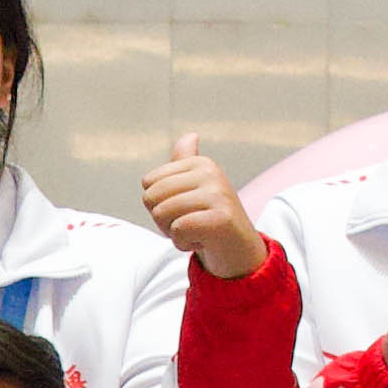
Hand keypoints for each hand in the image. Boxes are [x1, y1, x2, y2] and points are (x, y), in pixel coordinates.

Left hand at [136, 129, 269, 282]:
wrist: (239, 252)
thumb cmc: (210, 220)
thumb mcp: (196, 189)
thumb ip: (186, 163)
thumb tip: (190, 135)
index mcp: (200, 163)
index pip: (148, 183)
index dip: (158, 204)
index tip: (184, 210)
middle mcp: (210, 173)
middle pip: (151, 198)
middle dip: (162, 220)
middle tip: (189, 224)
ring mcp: (218, 194)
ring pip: (161, 215)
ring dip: (174, 233)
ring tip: (197, 232)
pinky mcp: (221, 218)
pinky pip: (178, 230)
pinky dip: (184, 244)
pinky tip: (203, 242)